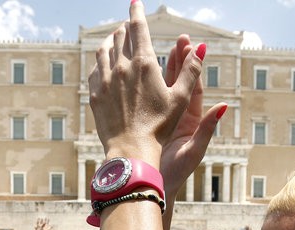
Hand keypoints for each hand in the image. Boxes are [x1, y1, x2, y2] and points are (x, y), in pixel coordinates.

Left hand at [88, 1, 203, 164]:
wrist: (131, 149)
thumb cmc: (160, 126)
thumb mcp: (181, 98)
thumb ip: (190, 71)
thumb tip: (200, 48)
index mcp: (143, 64)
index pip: (137, 27)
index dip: (136, 12)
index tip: (135, 2)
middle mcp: (121, 67)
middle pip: (119, 37)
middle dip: (125, 27)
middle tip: (128, 24)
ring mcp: (105, 80)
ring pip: (103, 50)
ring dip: (109, 40)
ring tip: (114, 38)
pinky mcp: (95, 95)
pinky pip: (94, 69)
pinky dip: (99, 60)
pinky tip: (103, 63)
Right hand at [158, 35, 226, 197]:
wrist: (155, 186)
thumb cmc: (176, 174)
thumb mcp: (194, 150)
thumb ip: (207, 128)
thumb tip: (224, 106)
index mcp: (192, 121)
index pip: (194, 87)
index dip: (194, 67)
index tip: (194, 46)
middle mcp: (179, 117)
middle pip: (181, 82)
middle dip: (180, 60)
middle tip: (180, 39)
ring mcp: (163, 119)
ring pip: (164, 88)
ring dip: (164, 67)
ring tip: (162, 46)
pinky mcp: (149, 123)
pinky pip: (149, 99)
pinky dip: (146, 84)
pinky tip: (140, 70)